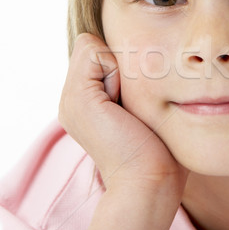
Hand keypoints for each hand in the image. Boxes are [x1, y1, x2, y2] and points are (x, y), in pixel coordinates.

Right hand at [58, 33, 188, 191]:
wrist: (148, 182)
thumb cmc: (159, 151)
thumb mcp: (142, 108)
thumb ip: (130, 84)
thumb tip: (136, 58)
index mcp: (84, 103)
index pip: (96, 52)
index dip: (121, 67)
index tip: (134, 103)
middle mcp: (70, 100)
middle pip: (94, 47)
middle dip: (120, 66)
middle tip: (130, 107)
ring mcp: (69, 99)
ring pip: (93, 47)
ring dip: (120, 70)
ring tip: (127, 108)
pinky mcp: (78, 98)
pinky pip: (95, 52)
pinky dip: (116, 72)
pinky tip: (122, 106)